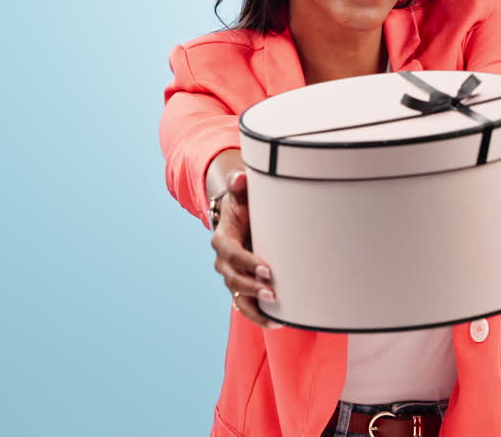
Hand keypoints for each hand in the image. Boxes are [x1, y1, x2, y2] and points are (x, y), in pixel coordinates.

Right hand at [208, 160, 281, 328]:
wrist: (241, 218)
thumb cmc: (244, 205)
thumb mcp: (241, 194)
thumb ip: (240, 185)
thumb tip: (240, 177)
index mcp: (222, 238)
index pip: (230, 253)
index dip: (246, 262)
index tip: (267, 268)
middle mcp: (224, 261)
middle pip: (233, 278)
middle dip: (252, 286)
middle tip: (274, 291)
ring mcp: (232, 276)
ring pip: (238, 296)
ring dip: (256, 305)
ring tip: (276, 311)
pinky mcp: (242, 286)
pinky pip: (246, 306)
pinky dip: (259, 316)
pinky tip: (278, 322)